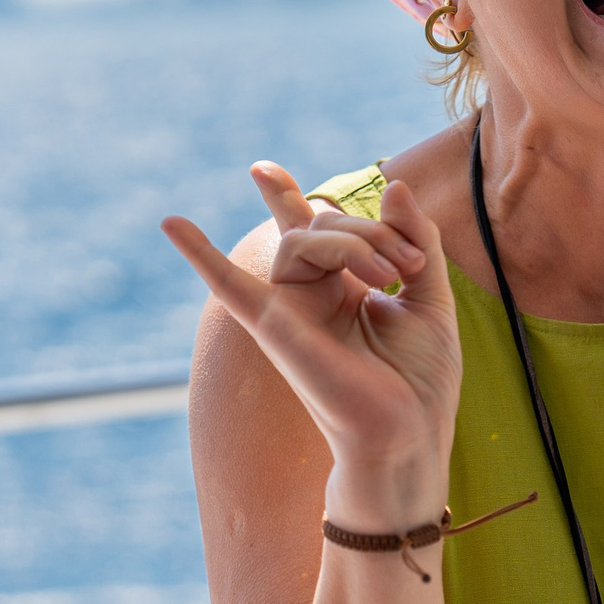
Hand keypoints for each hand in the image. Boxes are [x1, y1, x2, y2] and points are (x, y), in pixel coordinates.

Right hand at [163, 163, 461, 529]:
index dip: (283, 195)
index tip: (260, 169)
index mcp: (343, 287)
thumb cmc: (422, 378)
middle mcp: (311, 296)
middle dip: (373, 230)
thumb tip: (393, 184)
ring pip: (301, 239)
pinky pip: (230, 287)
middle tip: (409, 264)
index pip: (310, 227)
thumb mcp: (432, 296)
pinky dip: (200, 254)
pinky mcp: (277, 329)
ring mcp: (290, 311)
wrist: (411, 433)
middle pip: (322, 224)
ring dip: (354, 240)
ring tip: (391, 276)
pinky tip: (170, 221)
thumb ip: (417, 238)